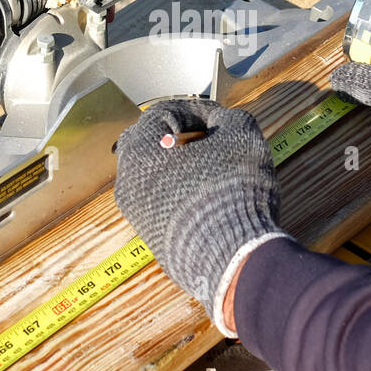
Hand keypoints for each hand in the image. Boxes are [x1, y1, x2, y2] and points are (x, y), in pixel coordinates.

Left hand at [114, 98, 288, 335]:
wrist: (233, 259)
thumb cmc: (232, 186)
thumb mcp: (242, 135)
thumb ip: (227, 117)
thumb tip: (217, 121)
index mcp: (140, 150)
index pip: (161, 115)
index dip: (194, 111)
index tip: (220, 118)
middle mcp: (128, 182)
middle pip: (146, 146)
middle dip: (176, 137)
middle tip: (207, 139)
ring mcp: (137, 216)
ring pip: (151, 178)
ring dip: (177, 167)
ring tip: (210, 169)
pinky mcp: (153, 241)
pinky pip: (160, 205)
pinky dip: (179, 194)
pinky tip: (206, 199)